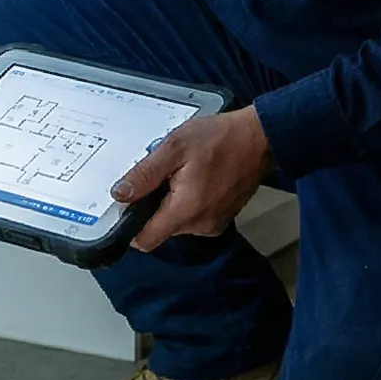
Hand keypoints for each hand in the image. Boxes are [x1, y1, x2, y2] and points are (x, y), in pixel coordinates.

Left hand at [113, 108, 271, 252]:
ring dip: (173, 202)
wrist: (259, 138)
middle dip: (154, 205)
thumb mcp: (174, 147)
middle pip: (159, 229)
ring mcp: (212, 224)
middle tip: (165, 175)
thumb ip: (144, 174)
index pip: (144, 240)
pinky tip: (197, 178)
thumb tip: (120, 194)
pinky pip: (194, 217)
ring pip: (176, 223)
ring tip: (184, 173)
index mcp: (185, 210)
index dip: (130, 226)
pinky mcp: (221, 219)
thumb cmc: (221, 139)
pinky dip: (189, 202)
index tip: (129, 205)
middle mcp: (199, 225)